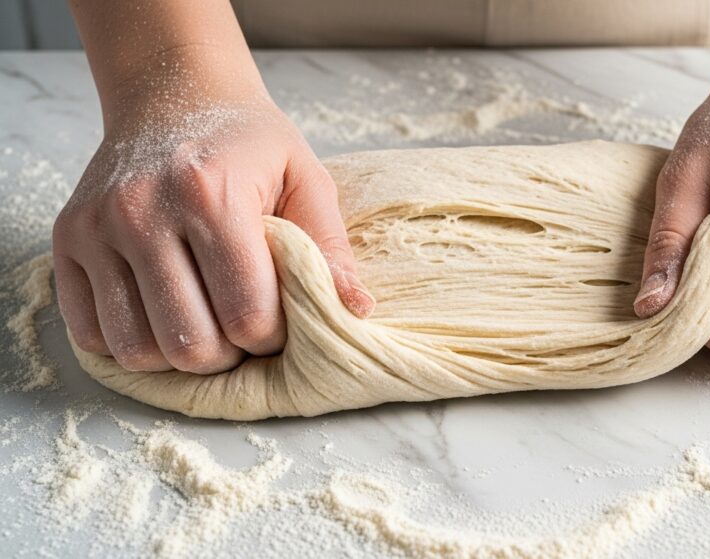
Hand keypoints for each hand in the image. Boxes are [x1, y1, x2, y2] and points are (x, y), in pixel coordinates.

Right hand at [53, 78, 373, 373]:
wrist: (175, 93)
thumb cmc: (249, 142)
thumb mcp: (306, 178)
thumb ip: (329, 248)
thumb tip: (356, 310)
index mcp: (212, 195)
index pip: (247, 316)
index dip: (273, 336)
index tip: (279, 319)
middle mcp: (143, 212)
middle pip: (190, 345)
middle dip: (228, 354)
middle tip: (242, 327)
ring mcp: (96, 229)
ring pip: (136, 350)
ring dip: (178, 354)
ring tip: (205, 323)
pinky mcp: (67, 241)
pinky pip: (93, 334)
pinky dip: (131, 342)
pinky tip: (163, 315)